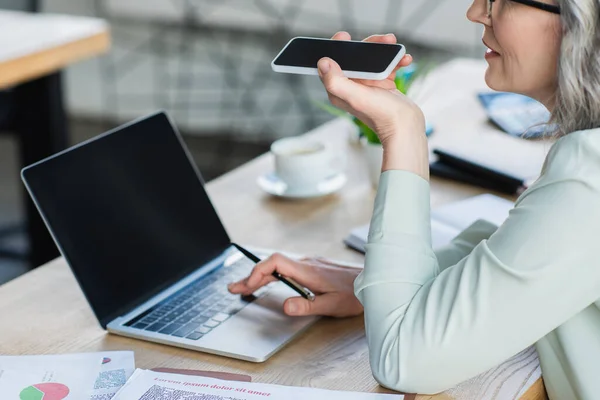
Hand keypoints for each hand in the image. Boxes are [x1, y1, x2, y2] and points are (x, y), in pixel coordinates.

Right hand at [228, 253, 362, 317]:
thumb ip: (307, 305)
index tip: (248, 285)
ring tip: (244, 288)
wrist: (375, 281)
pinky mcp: (314, 267)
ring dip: (260, 276)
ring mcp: (310, 264)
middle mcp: (307, 263)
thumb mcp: (332, 305)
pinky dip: (272, 276)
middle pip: (272, 265)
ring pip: (279, 266)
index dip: (258, 271)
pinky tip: (268, 283)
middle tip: (233, 289)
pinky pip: (287, 268)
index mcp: (308, 270)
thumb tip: (285, 306)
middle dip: (251, 277)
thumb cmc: (355, 294)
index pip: (276, 262)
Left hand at [319, 32, 425, 145]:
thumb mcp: (356, 97)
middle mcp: (351, 86)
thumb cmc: (381, 116)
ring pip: (372, 58)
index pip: (331, 63)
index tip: (345, 37)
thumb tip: (323, 62)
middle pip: (354, 57)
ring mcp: (367, 84)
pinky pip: (387, 65)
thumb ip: (336, 81)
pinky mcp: (382, 84)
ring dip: (385, 50)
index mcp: (339, 89)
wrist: (405, 127)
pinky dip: (396, 60)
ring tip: (396, 47)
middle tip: (383, 40)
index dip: (336, 47)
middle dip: (369, 45)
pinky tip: (405, 60)